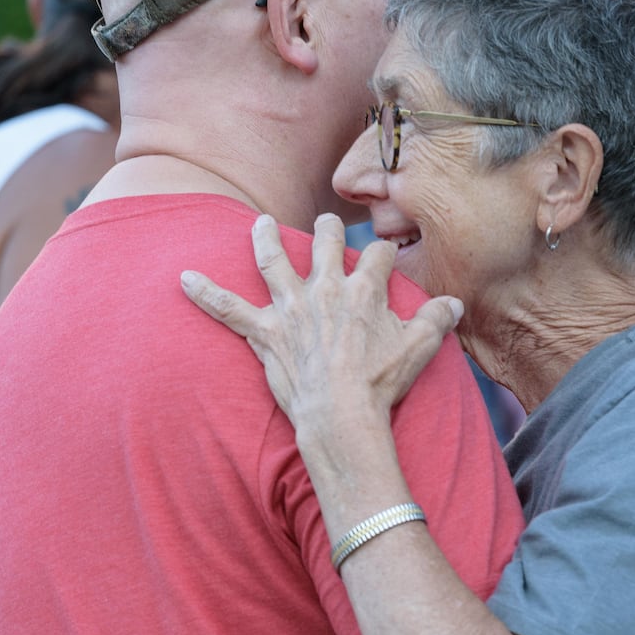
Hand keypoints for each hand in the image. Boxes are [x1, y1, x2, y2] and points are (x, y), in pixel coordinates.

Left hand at [180, 213, 462, 430]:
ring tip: (257, 221)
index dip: (384, 256)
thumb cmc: (381, 383)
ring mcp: (291, 308)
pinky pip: (228, 309)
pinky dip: (204, 294)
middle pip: (326, 244)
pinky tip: (182, 278)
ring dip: (264, 238)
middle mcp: (325, 289)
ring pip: (273, 260)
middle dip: (328, 231)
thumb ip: (438, 319)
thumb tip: (453, 304)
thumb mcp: (420, 348)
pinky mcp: (265, 332)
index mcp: (363, 290)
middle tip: (327, 224)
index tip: (386, 258)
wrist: (342, 413)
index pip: (378, 257)